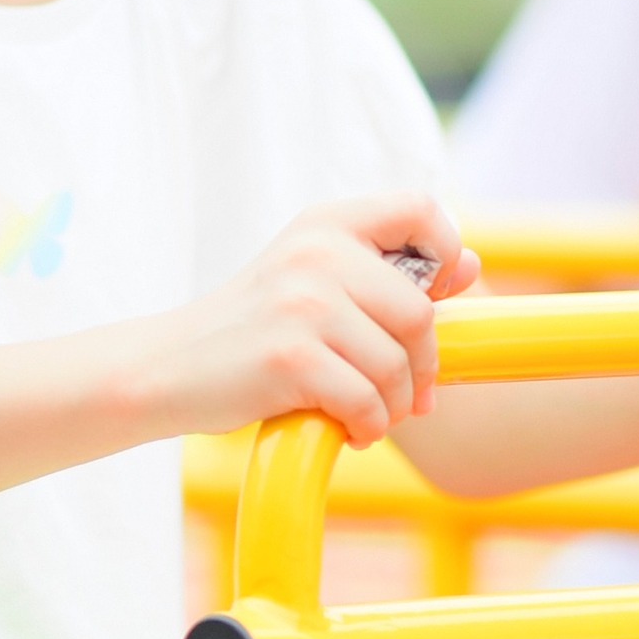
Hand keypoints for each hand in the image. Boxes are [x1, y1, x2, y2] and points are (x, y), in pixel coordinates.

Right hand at [163, 200, 479, 448]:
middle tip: (407, 395)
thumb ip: (387, 272)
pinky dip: (368, 426)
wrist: (168, 367)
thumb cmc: (252, 330)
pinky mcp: (290, 355)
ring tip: (372, 415)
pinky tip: (350, 429)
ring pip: (396, 364)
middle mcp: (317, 251)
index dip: (444, 252)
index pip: (420, 209)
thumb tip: (470, 266)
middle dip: (423, 366)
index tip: (430, 299)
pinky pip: (366, 400)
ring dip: (395, 405)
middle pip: (420, 311)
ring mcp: (302, 302)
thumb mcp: (314, 281)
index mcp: (326, 222)